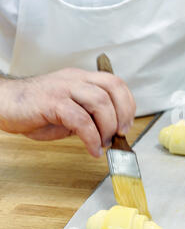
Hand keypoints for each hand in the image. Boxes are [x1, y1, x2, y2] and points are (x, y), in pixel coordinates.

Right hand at [0, 68, 135, 156]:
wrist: (2, 103)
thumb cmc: (35, 109)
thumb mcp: (68, 112)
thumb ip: (88, 117)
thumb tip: (109, 132)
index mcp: (82, 79)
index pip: (115, 83)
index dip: (127, 103)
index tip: (127, 124)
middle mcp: (75, 79)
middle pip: (112, 88)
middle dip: (122, 114)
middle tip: (120, 135)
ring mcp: (63, 88)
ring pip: (99, 102)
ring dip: (108, 127)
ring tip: (105, 144)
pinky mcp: (51, 102)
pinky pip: (80, 119)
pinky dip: (91, 138)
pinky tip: (92, 149)